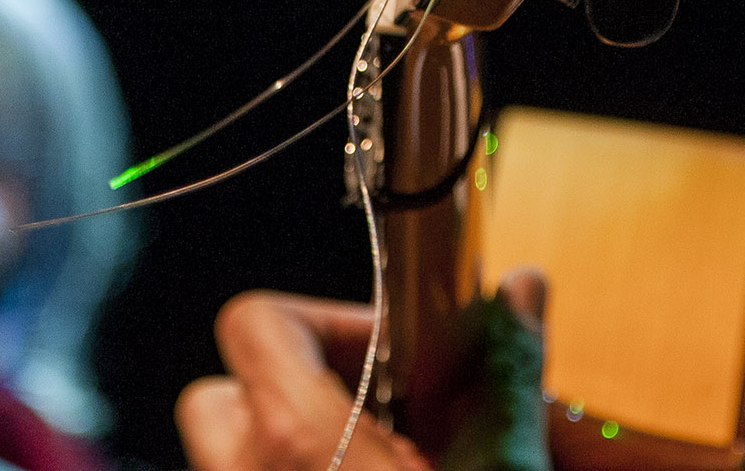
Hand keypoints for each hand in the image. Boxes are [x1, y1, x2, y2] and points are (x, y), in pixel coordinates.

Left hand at [179, 272, 548, 470]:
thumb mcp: (498, 466)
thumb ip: (507, 373)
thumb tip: (523, 291)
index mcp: (296, 442)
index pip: (257, 321)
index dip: (326, 319)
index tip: (393, 349)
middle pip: (221, 392)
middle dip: (290, 387)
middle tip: (375, 409)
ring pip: (227, 454)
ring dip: (286, 440)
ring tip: (369, 453)